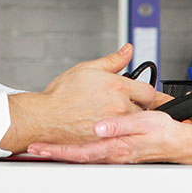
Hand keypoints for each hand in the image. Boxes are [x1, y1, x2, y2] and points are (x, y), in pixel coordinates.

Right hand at [0, 44, 159, 153]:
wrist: (43, 118)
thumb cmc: (61, 95)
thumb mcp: (88, 68)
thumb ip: (113, 60)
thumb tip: (128, 50)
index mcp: (118, 87)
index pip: (148, 91)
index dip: (143, 92)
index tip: (138, 94)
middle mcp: (119, 107)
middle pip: (144, 110)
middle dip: (137, 107)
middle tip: (123, 105)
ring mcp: (114, 127)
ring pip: (134, 126)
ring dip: (129, 122)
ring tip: (112, 118)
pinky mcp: (107, 142)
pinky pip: (121, 139)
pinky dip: (118, 135)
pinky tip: (108, 130)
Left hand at [26, 110, 191, 163]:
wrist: (176, 143)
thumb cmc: (163, 133)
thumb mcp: (143, 124)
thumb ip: (119, 126)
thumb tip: (99, 128)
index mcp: (115, 148)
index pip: (80, 153)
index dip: (58, 151)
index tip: (40, 149)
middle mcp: (111, 154)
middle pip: (76, 157)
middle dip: (54, 154)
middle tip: (33, 150)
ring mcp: (113, 155)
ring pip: (81, 156)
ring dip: (62, 152)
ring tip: (44, 148)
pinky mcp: (115, 152)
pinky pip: (90, 153)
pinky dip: (75, 151)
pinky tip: (69, 147)